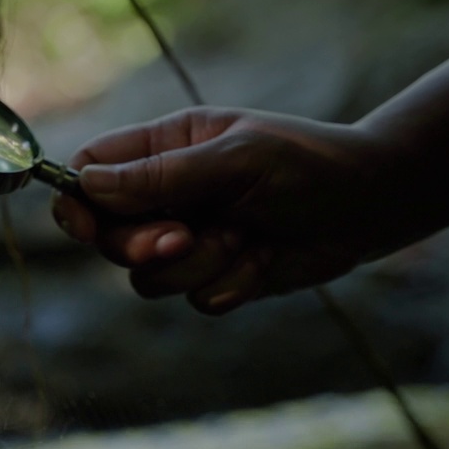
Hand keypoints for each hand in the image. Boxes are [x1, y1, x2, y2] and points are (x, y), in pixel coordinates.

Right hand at [52, 107, 390, 312]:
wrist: (372, 206)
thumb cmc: (307, 163)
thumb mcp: (234, 160)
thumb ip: (162, 175)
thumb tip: (89, 185)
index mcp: (162, 149)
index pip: (90, 172)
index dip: (76, 203)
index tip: (85, 228)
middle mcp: (167, 196)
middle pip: (109, 236)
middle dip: (143, 246)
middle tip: (185, 237)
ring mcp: (190, 239)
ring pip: (148, 278)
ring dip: (197, 266)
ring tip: (243, 239)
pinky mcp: (216, 276)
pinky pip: (195, 300)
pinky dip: (230, 285)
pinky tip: (262, 259)